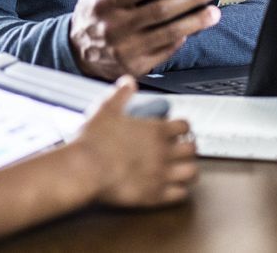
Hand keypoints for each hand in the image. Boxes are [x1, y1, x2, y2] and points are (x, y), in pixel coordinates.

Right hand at [70, 0, 220, 79]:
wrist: (80, 52)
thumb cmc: (93, 10)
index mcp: (104, 2)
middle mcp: (114, 27)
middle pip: (160, 10)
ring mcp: (126, 49)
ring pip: (168, 33)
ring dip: (195, 21)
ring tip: (213, 11)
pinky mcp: (136, 65)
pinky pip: (166, 51)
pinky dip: (183, 38)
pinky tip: (194, 27)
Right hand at [72, 77, 197, 207]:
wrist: (85, 169)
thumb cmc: (94, 140)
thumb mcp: (106, 109)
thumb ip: (121, 94)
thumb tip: (128, 82)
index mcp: (156, 130)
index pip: (185, 126)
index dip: (182, 127)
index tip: (177, 130)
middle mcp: (164, 152)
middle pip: (192, 149)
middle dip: (189, 147)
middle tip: (182, 149)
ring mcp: (161, 175)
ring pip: (192, 173)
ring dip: (188, 169)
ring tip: (181, 169)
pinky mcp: (154, 195)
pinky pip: (180, 195)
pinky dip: (179, 190)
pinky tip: (172, 187)